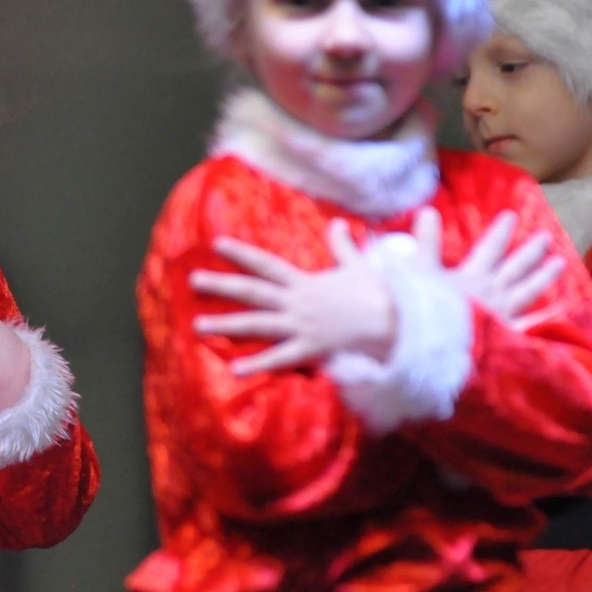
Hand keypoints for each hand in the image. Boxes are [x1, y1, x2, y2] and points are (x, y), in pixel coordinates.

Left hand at [191, 221, 395, 375]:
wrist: (399, 322)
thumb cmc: (383, 294)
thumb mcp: (361, 264)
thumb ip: (345, 245)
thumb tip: (340, 222)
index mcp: (305, 282)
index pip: (266, 264)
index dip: (241, 253)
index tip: (216, 244)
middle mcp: (297, 302)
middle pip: (251, 291)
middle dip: (221, 285)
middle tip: (191, 280)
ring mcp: (302, 326)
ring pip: (256, 324)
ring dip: (226, 324)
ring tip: (197, 325)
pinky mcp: (311, 349)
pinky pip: (280, 359)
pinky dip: (257, 365)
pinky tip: (234, 369)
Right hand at [415, 208, 563, 329]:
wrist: (436, 346)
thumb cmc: (426, 309)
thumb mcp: (420, 272)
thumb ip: (427, 242)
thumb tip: (428, 210)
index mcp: (473, 276)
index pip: (491, 247)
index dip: (501, 231)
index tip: (511, 216)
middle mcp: (493, 292)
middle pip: (516, 267)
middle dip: (531, 250)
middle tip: (546, 236)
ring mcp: (503, 314)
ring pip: (528, 291)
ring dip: (543, 276)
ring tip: (560, 262)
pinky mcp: (506, 335)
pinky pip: (530, 325)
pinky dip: (544, 319)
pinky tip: (559, 312)